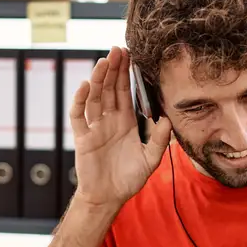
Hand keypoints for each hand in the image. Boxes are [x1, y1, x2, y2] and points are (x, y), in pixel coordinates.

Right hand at [69, 46, 172, 209]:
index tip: (131, 55)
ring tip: (104, 61)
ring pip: (95, 98)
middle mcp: (109, 121)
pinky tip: (85, 86)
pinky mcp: (83, 138)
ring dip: (99, 79)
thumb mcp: (150, 160)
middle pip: (110, 89)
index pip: (125, 92)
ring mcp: (95, 128)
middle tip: (117, 48)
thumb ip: (158, 140)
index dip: (127, 74)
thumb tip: (167, 120)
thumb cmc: (128, 179)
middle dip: (113, 69)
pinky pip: (79, 116)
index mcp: (126, 122)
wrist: (109, 198)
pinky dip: (80, 101)